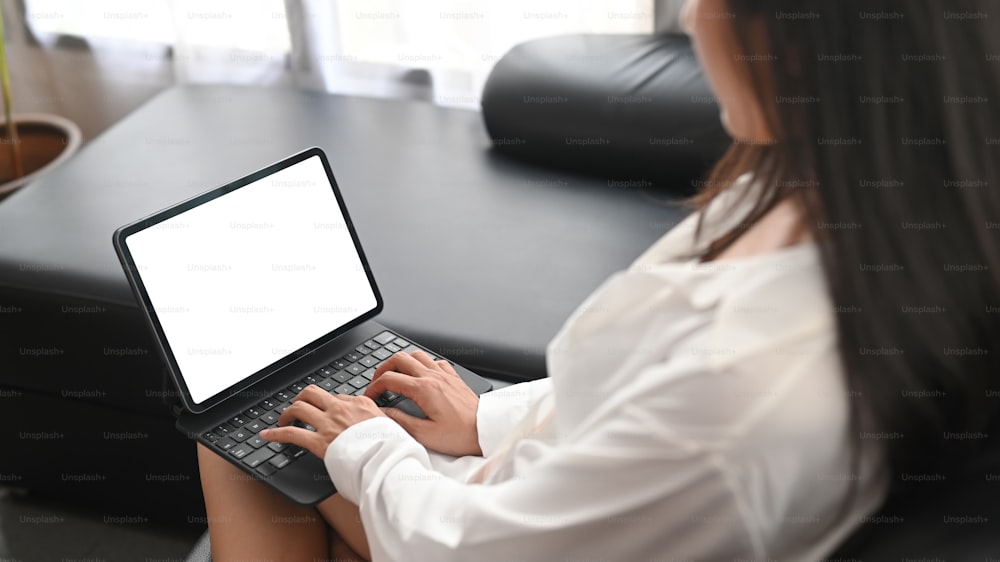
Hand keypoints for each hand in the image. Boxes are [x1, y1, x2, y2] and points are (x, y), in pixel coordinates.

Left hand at [259, 385, 385, 457]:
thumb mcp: (395, 428)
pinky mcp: (318, 441)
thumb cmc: (394, 449)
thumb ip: (382, 422)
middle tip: (298, 408)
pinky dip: (275, 433)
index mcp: (362, 404)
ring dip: (287, 413)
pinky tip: (267, 435)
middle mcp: (342, 409)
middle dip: (301, 398)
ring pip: (299, 407)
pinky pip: (290, 433)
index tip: (324, 412)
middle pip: (313, 393)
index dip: (327, 404)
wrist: (389, 461)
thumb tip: (382, 425)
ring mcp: (329, 424)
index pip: (337, 397)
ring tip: (283, 421)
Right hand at [365, 350, 482, 456]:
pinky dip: (422, 364)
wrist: (485, 431)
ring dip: (401, 362)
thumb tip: (382, 412)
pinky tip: (420, 375)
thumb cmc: (460, 435)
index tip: (370, 396)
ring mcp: (445, 375)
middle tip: (378, 381)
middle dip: (383, 368)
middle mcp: (433, 377)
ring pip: (416, 355)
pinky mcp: (454, 377)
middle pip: (400, 358)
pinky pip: (434, 360)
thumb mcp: (424, 434)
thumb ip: (400, 421)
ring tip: (395, 375)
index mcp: (424, 390)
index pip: (389, 379)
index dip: (374, 386)